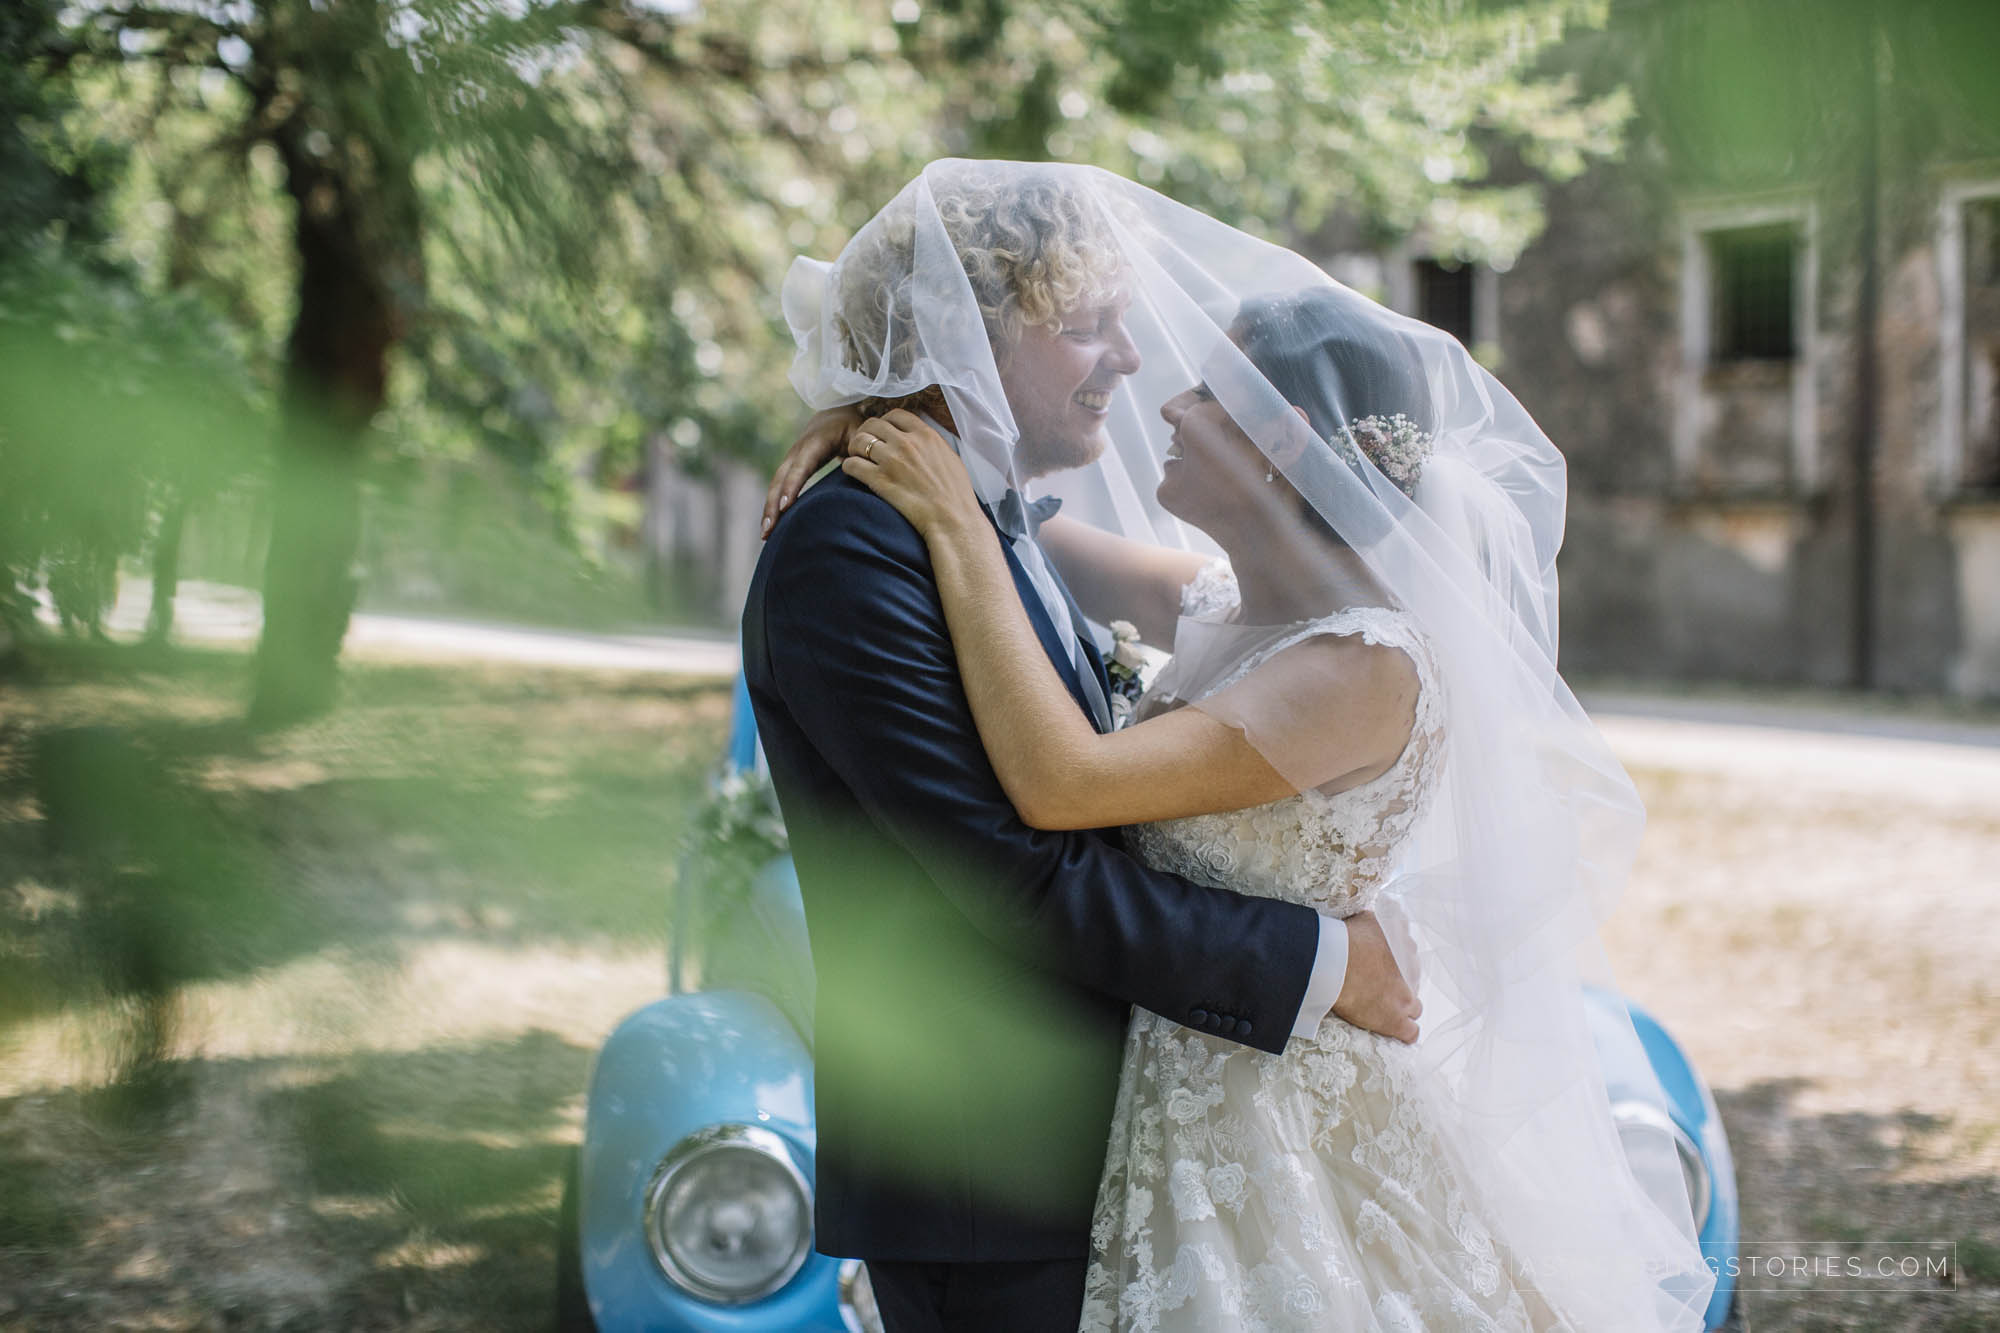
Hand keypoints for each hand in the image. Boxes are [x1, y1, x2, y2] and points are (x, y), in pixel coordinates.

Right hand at [763, 406, 862, 537]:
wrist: (836, 414)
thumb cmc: (853, 426)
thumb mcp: (860, 434)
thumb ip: (861, 450)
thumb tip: (865, 471)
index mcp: (815, 442)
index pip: (801, 466)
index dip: (793, 485)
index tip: (785, 506)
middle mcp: (798, 451)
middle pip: (781, 479)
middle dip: (773, 504)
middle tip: (769, 529)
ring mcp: (791, 459)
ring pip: (776, 485)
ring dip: (769, 509)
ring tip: (765, 534)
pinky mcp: (791, 468)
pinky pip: (779, 487)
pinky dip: (773, 505)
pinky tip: (771, 525)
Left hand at [840, 410, 984, 540]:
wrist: (953, 520)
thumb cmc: (956, 495)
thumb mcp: (949, 458)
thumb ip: (931, 445)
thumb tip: (921, 442)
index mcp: (926, 435)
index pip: (896, 415)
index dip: (885, 422)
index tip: (883, 433)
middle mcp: (907, 443)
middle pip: (873, 424)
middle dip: (865, 433)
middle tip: (864, 446)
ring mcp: (892, 460)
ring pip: (859, 441)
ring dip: (853, 448)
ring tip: (856, 458)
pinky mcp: (880, 480)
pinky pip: (852, 464)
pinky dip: (848, 466)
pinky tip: (852, 472)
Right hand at [1332, 910, 1420, 1043]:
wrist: (1333, 964)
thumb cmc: (1344, 939)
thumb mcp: (1366, 919)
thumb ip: (1379, 921)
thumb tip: (1382, 912)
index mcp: (1404, 948)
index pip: (1409, 958)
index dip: (1395, 965)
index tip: (1381, 967)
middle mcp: (1410, 973)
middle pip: (1413, 983)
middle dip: (1400, 986)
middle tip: (1379, 987)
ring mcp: (1404, 999)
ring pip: (1415, 1009)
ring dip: (1403, 1009)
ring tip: (1384, 1009)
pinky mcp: (1394, 1022)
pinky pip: (1411, 1033)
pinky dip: (1405, 1033)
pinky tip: (1397, 1031)